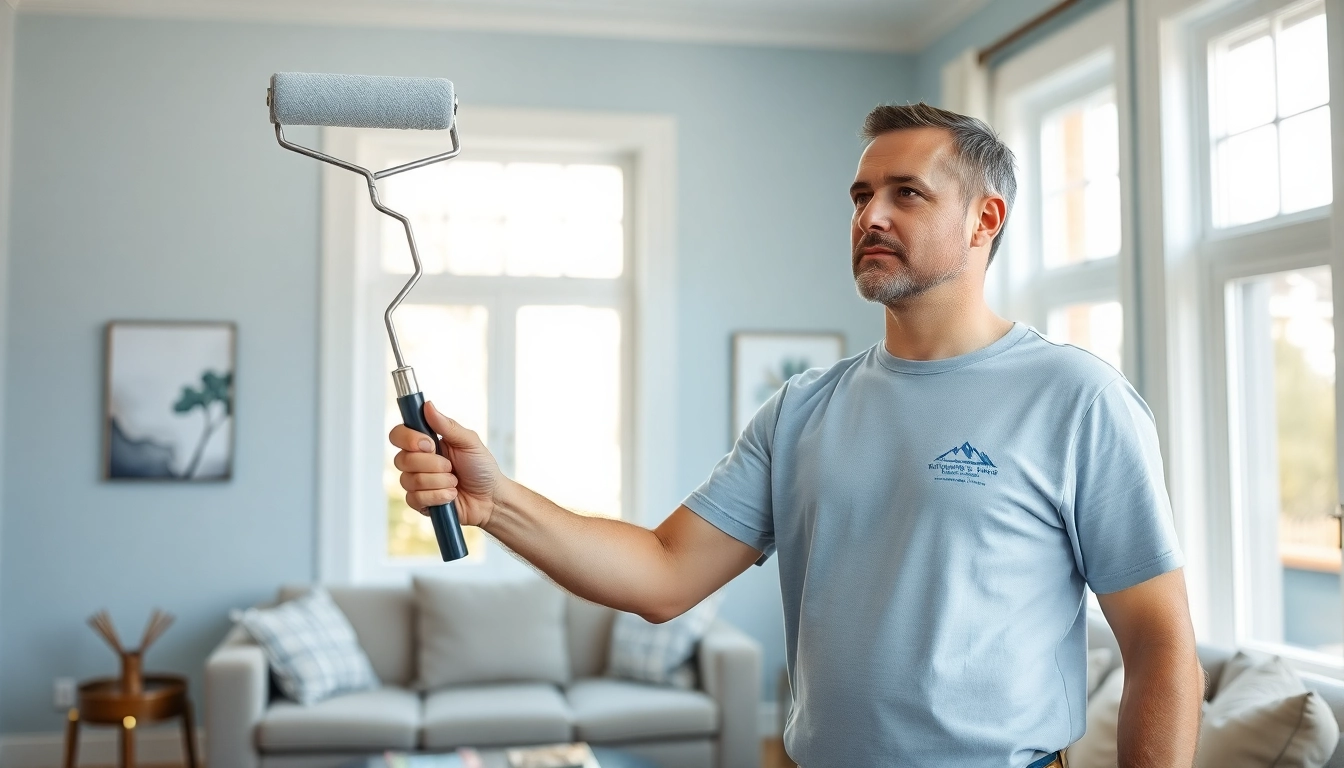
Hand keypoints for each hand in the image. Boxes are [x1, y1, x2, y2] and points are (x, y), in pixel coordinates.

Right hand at [389, 402, 501, 526]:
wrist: (490, 497)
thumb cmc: (481, 467)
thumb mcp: (468, 442)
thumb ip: (447, 425)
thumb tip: (427, 405)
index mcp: (425, 442)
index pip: (398, 435)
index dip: (409, 439)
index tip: (430, 444)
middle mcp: (416, 461)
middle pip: (401, 459)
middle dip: (432, 464)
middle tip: (451, 466)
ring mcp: (416, 482)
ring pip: (410, 480)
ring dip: (439, 481)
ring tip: (455, 482)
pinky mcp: (419, 502)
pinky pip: (415, 499)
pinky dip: (438, 496)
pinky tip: (451, 495)